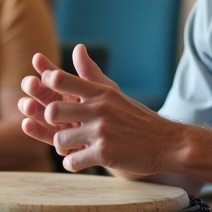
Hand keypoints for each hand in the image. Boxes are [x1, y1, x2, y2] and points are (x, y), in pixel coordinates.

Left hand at [19, 44, 171, 174]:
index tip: (44, 90)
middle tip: (59, 126)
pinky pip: (72, 161)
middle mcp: (99, 109)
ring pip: (59, 140)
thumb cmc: (136, 118)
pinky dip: (72, 163)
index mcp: (100, 93)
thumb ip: (91, 74)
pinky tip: (80, 160)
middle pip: (52, 111)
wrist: (166, 142)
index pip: (62, 80)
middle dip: (49, 121)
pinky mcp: (104, 154)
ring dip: (63, 147)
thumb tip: (77, 49)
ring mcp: (101, 132)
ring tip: (72, 147)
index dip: (46, 84)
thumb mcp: (114, 93)